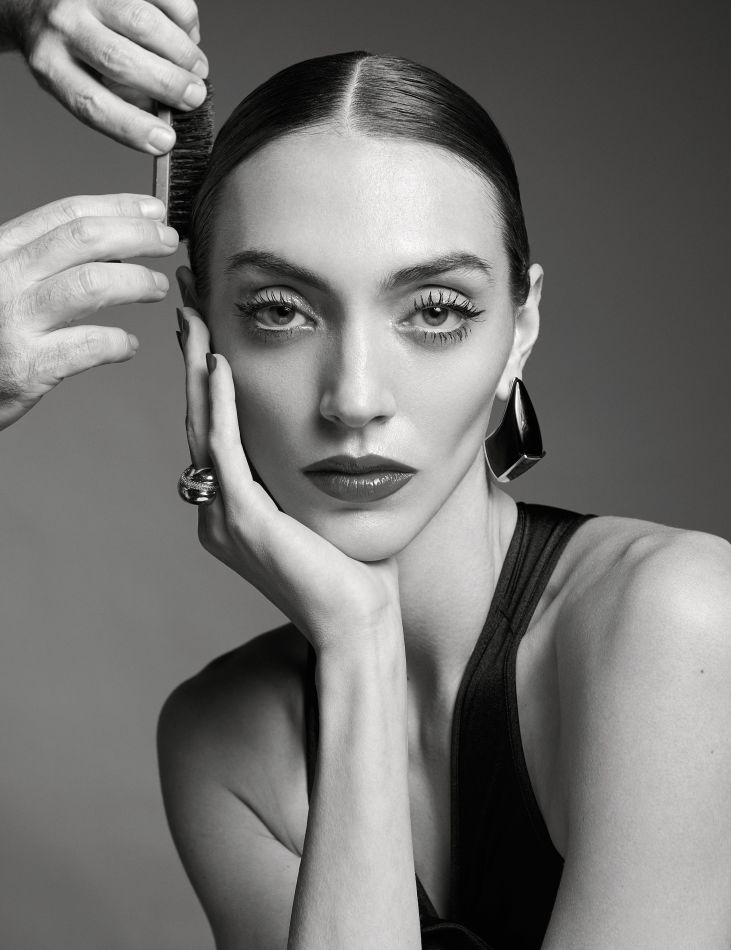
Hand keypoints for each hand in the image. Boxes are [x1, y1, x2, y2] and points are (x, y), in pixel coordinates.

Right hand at [0, 193, 177, 430]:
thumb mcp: (4, 282)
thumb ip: (45, 264)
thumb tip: (114, 250)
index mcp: (1, 251)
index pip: (66, 214)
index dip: (118, 207)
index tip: (153, 209)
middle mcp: (5, 277)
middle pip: (85, 239)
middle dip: (137, 234)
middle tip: (169, 241)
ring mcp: (14, 320)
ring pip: (92, 284)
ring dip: (137, 282)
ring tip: (158, 287)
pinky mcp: (26, 366)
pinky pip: (89, 345)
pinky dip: (118, 343)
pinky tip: (127, 346)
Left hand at [2, 0, 206, 152]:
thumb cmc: (67, 46)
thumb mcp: (80, 79)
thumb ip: (121, 100)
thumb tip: (167, 116)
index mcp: (51, 65)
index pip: (91, 103)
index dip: (132, 126)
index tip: (165, 140)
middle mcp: (63, 25)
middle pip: (119, 59)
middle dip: (167, 83)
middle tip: (194, 96)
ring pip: (142, 22)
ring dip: (181, 51)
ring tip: (198, 68)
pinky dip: (184, 17)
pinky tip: (188, 35)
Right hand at [176, 275, 403, 655]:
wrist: (359, 625)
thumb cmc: (354, 574)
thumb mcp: (323, 514)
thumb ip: (307, 479)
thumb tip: (329, 443)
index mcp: (234, 511)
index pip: (214, 432)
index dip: (209, 380)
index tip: (211, 332)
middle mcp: (218, 512)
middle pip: (198, 421)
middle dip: (192, 361)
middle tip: (186, 307)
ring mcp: (225, 517)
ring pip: (201, 427)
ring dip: (197, 369)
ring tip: (191, 318)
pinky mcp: (244, 520)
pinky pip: (223, 450)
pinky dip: (220, 404)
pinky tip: (220, 363)